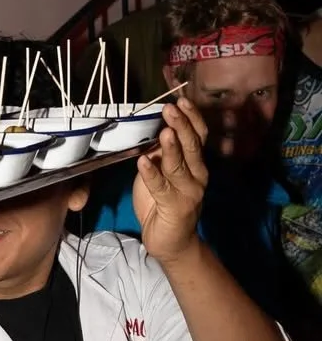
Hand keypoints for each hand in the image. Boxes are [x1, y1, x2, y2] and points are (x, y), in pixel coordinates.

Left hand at [132, 98, 208, 264]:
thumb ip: (161, 154)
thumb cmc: (163, 204)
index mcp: (196, 164)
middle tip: (171, 108)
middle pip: (192, 146)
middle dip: (182, 125)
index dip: (192, 117)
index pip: (198, 135)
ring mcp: (188, 191)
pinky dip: (151, 174)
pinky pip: (161, 187)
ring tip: (164, 131)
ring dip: (171, 147)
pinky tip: (143, 161)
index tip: (181, 99)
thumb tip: (155, 129)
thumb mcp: (161, 173)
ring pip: (179, 165)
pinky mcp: (175, 207)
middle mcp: (198, 175)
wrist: (171, 242)